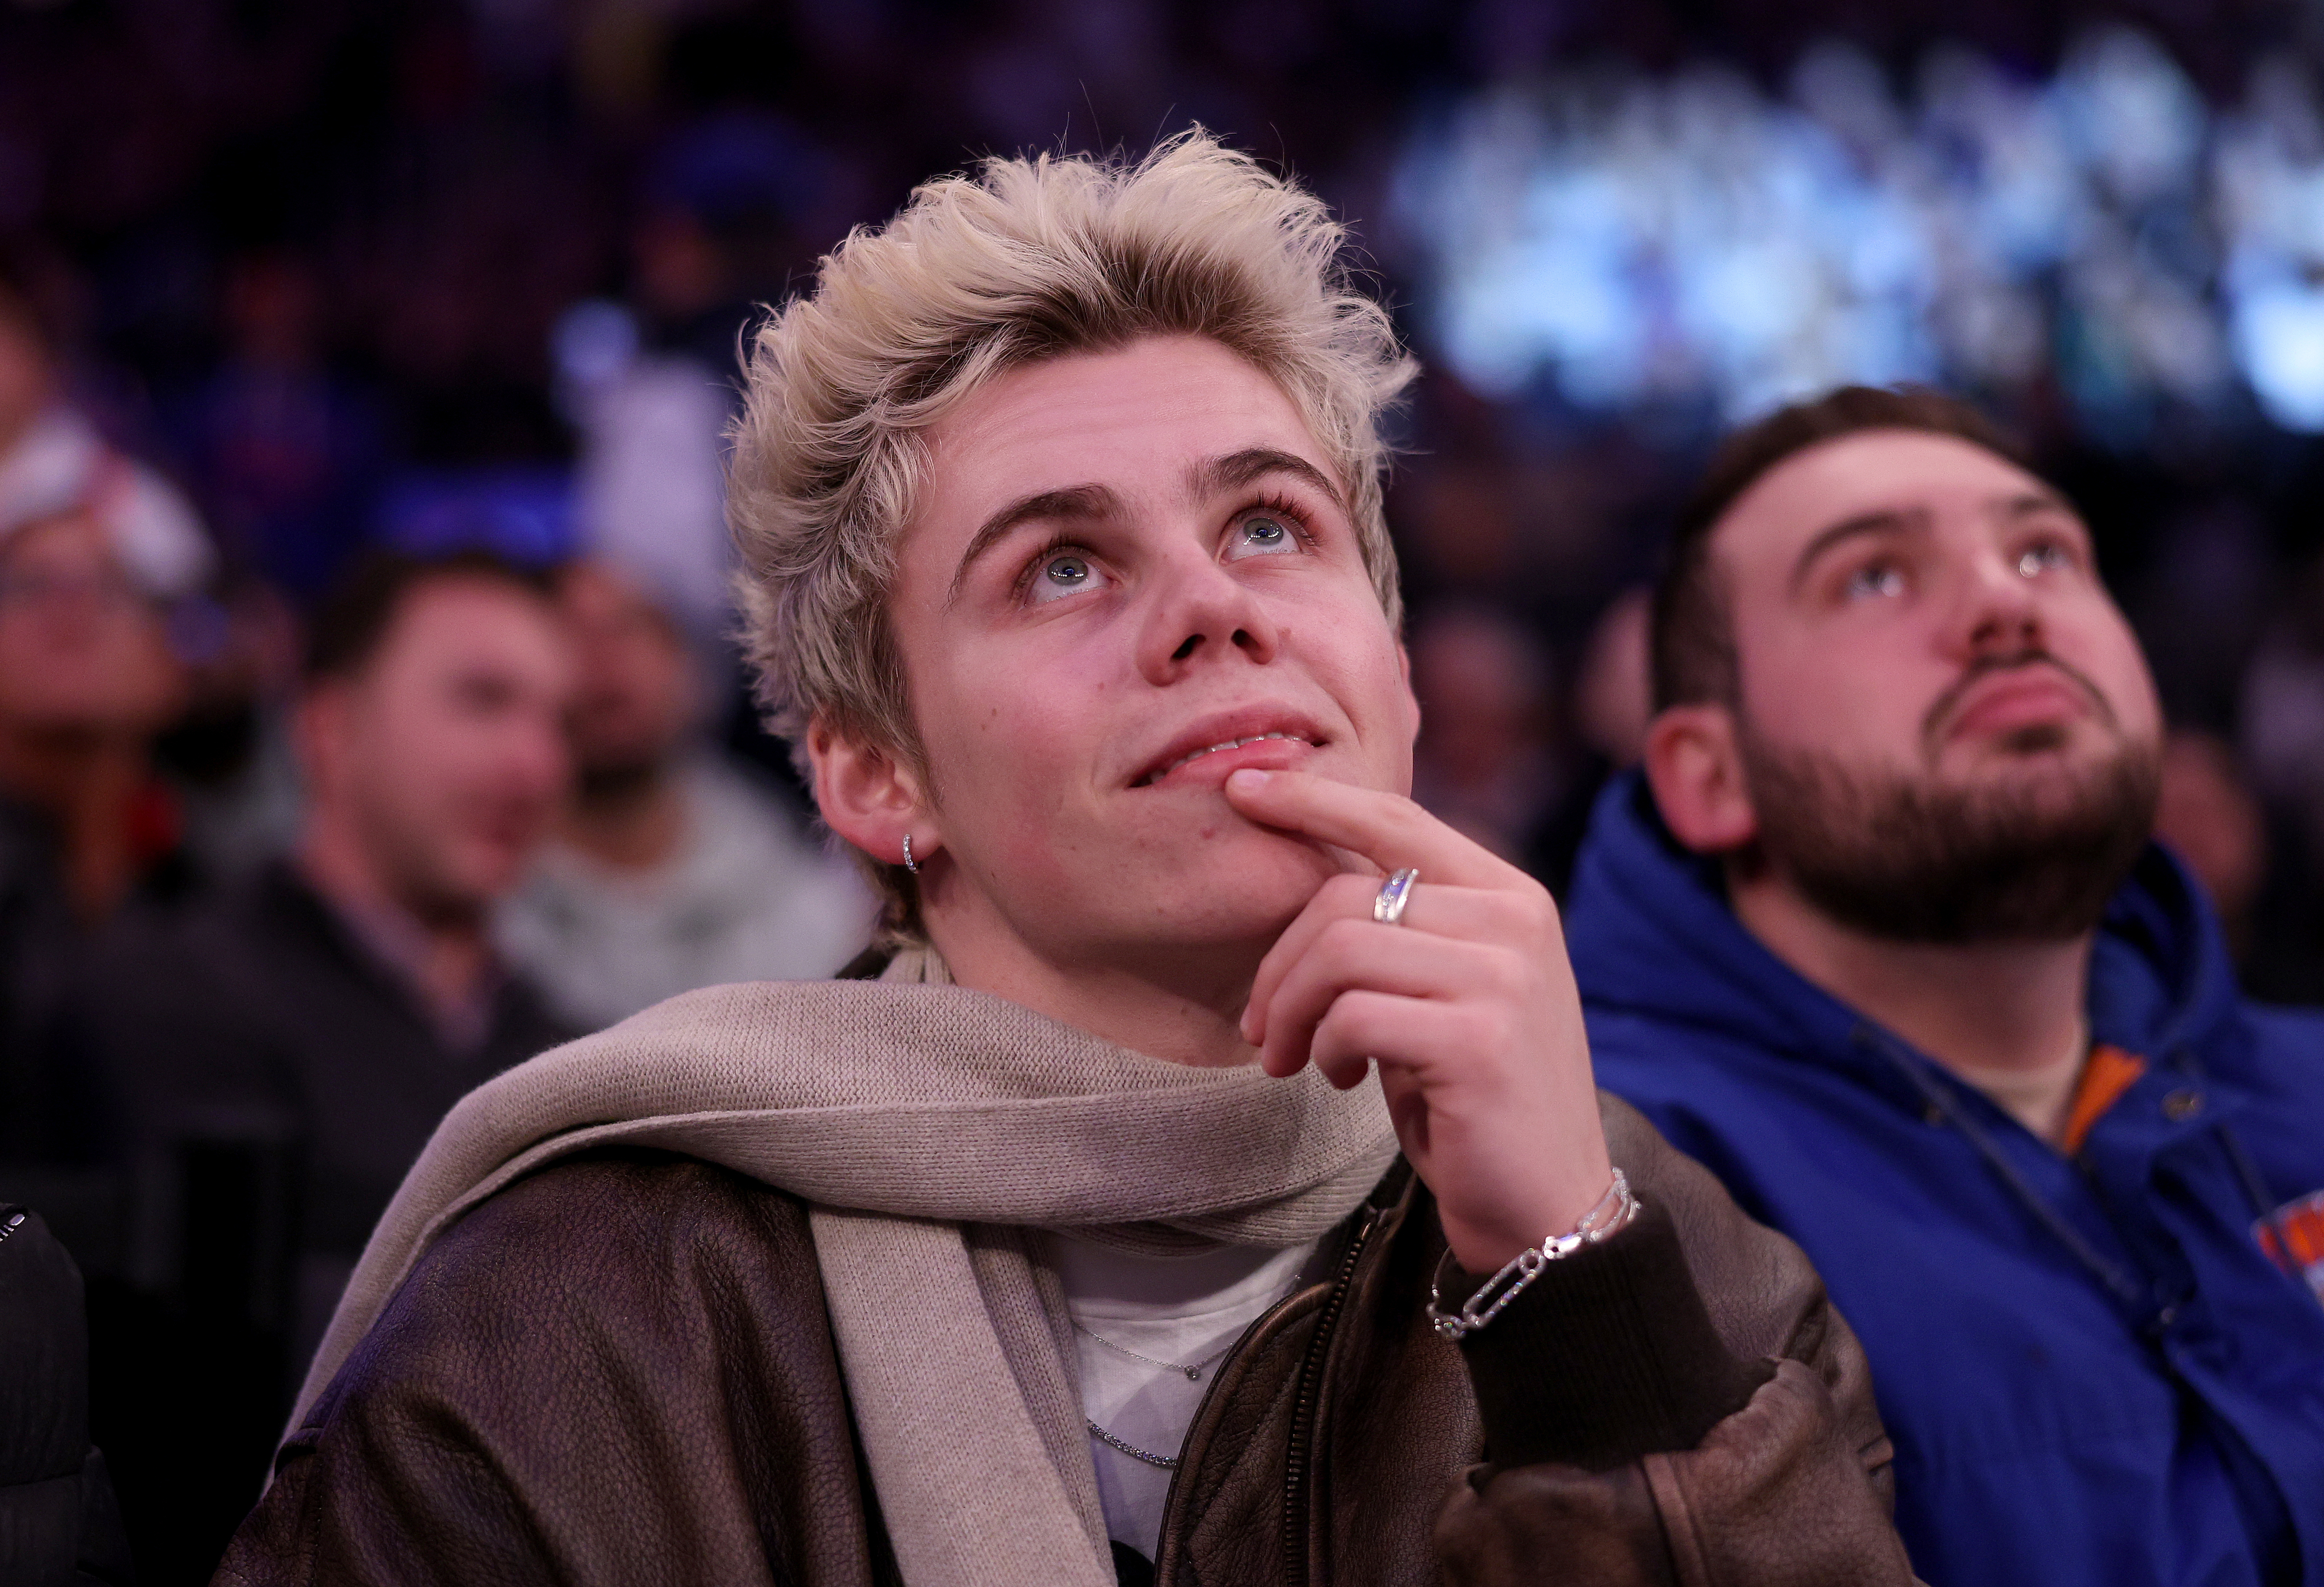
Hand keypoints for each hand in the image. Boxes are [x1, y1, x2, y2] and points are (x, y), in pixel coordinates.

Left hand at [1224, 767, 1614, 1272]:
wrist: (1546, 1207)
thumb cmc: (1475, 1098)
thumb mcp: (1445, 991)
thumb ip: (1400, 929)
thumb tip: (1309, 864)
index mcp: (1511, 896)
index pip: (1397, 819)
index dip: (1313, 799)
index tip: (1242, 787)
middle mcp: (1515, 922)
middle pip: (1346, 895)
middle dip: (1280, 962)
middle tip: (1263, 1027)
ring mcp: (1502, 978)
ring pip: (1339, 951)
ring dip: (1292, 1010)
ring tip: (1295, 1057)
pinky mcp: (1477, 1040)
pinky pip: (1353, 1015)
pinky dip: (1326, 1049)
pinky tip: (1341, 1078)